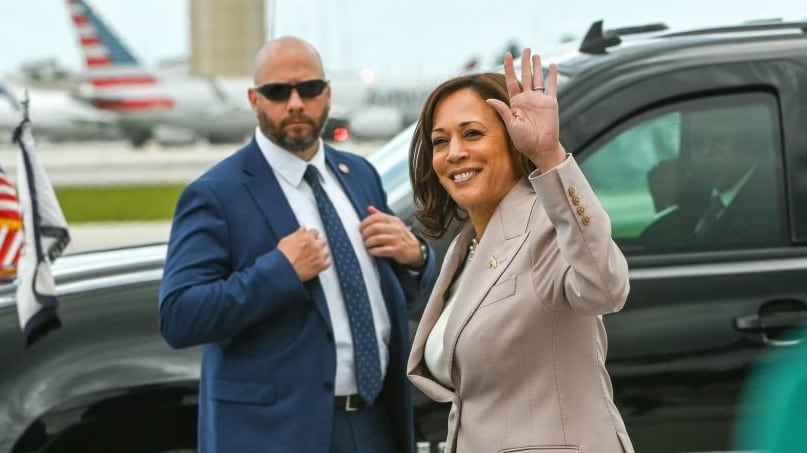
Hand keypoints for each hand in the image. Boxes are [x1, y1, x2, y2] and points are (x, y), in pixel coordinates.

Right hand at [276, 227, 329, 280]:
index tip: (311, 238)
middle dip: (318, 243)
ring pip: (326, 251)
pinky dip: (324, 263)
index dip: (312, 235)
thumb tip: (302, 230)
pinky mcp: (321, 265)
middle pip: (323, 241)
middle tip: (313, 247)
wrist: (283, 270)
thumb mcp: (287, 240)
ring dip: (322, 253)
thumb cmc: (282, 257)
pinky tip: (319, 264)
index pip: (315, 232)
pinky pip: (328, 263)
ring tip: (316, 256)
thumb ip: (297, 234)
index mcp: (307, 237)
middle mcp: (315, 245)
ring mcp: (319, 255)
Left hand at [359, 206, 422, 265]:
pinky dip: (373, 251)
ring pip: (376, 239)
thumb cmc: (402, 237)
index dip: (365, 222)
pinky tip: (371, 251)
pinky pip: (381, 250)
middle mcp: (396, 228)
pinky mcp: (397, 250)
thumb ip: (381, 216)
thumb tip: (369, 208)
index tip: (360, 228)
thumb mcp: (393, 224)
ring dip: (368, 243)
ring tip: (366, 245)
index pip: (376, 217)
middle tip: (362, 238)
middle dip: (365, 233)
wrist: (416, 250)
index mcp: (393, 220)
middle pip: (374, 228)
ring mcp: (397, 239)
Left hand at [487, 48, 565, 171]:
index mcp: (515, 103)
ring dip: (537, 66)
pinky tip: (552, 65)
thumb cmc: (524, 140)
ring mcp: (539, 100)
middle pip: (525, 76)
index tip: (507, 54)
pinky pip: (552, 86)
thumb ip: (503, 111)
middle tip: (525, 48)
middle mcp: (527, 99)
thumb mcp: (511, 125)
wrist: (540, 148)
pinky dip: (552, 76)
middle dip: (524, 62)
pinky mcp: (551, 103)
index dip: (509, 67)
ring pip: (537, 78)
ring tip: (536, 54)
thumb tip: (489, 99)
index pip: (511, 80)